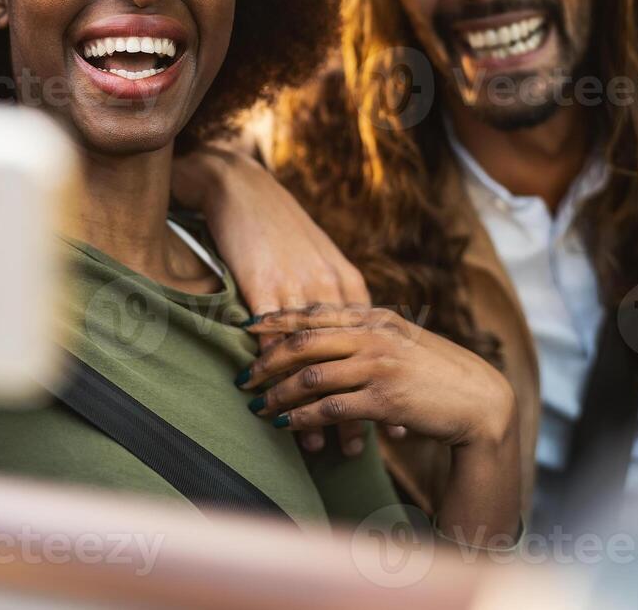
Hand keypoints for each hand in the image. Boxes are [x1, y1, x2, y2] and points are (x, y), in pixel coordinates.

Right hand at [173, 147, 404, 452]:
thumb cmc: (277, 223)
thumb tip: (345, 332)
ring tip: (326, 447)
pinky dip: (281, 384)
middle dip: (358, 407)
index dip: (383, 386)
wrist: (241, 187)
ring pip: (316, 362)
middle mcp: (330, 290)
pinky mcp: (264, 290)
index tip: (396, 422)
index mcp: (347, 282)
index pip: (373, 348)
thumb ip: (331, 293)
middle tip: (363, 449)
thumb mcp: (316, 255)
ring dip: (321, 406)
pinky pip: (275, 346)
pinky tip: (281, 411)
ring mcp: (298, 290)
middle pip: (350, 362)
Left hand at [242, 305, 521, 538]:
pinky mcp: (385, 401)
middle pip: (303, 342)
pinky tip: (288, 425)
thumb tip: (326, 336)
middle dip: (267, 360)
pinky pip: (330, 409)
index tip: (246, 328)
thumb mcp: (403, 341)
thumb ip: (368, 334)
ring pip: (311, 377)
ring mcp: (379, 367)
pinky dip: (303, 418)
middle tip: (243, 375)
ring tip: (259, 406)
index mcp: (376, 317)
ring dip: (278, 394)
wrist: (480, 402)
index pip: (314, 314)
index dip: (276, 321)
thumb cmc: (437, 374)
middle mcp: (374, 336)